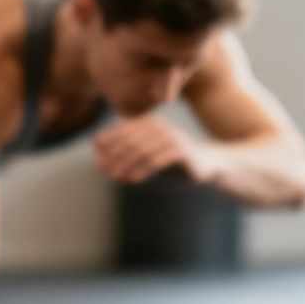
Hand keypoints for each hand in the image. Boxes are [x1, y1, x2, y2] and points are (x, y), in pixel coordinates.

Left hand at [93, 116, 214, 184]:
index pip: (122, 130)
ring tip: (115, 177)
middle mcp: (159, 126)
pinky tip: (132, 180)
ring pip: (142, 149)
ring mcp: (171, 137)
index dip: (107, 145)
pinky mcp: (181, 151)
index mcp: (148, 123)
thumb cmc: (171, 161)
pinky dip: (143, 169)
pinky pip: (158, 159)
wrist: (206, 165)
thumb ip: (127, 156)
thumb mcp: (148, 156)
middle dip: (114, 156)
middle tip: (104, 172)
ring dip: (125, 164)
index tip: (98, 163)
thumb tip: (100, 163)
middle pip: (130, 139)